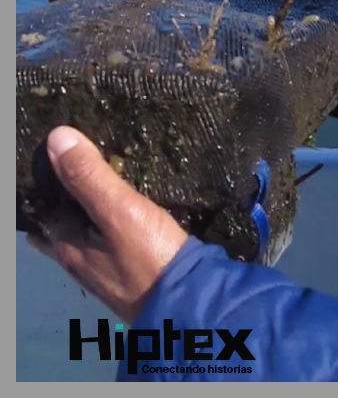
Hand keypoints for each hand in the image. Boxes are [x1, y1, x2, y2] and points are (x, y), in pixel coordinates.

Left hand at [26, 126, 190, 323]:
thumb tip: (56, 137)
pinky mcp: (133, 279)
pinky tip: (130, 222)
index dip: (48, 185)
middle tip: (74, 177)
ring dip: (85, 221)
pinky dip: (110, 232)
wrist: (189, 304)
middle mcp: (81, 264)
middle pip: (58, 232)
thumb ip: (90, 177)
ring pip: (85, 242)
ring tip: (102, 192)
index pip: (45, 212)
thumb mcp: (120, 211)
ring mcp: (107, 275)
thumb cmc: (151, 257)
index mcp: (70, 248)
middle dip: (60, 208)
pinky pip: (110, 249)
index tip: (58, 159)